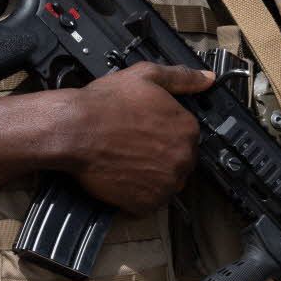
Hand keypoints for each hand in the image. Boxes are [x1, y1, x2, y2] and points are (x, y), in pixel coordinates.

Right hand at [59, 63, 214, 214]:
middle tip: (134, 147)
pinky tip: (121, 177)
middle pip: (178, 162)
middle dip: (160, 157)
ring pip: (166, 183)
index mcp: (187, 129)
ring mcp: (166, 183)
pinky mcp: (147, 203)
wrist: (74, 130)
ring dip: (151, 177)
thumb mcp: (146, 76)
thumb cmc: (105, 104)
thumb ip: (181, 78)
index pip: (187, 137)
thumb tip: (207, 78)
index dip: (165, 135)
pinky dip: (136, 195)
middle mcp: (183, 158)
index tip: (148, 133)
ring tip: (126, 162)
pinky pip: (148, 203)